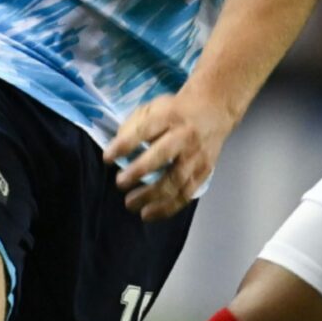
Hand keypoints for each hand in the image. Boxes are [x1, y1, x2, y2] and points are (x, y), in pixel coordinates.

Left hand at [106, 87, 238, 220]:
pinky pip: (186, 193)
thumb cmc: (176, 111)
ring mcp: (197, 156)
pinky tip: (151, 213)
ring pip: (176, 180)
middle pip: (161, 156)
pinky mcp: (205, 171)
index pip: (144, 130)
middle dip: (138, 172)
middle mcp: (185, 136)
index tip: (107, 158)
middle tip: (120, 183)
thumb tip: (117, 150)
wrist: (214, 109)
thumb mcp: (153, 107)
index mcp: (169, 116)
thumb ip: (134, 125)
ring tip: (131, 205)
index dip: (124, 145)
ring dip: (152, 197)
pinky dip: (168, 207)